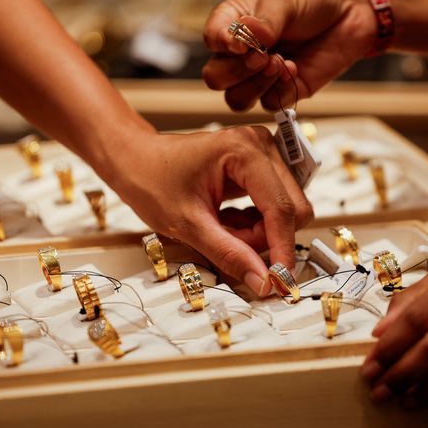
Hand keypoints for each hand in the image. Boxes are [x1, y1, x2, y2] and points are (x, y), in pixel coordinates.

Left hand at [106, 126, 313, 294]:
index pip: (282, 208)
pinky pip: (274, 207)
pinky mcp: (261, 166)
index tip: (279, 281)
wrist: (135, 159)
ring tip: (221, 229)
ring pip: (286, 211)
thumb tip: (263, 282)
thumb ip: (229, 254)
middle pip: (292, 209)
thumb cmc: (152, 180)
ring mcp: (263, 154)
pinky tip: (226, 220)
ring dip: (258, 233)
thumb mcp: (187, 225)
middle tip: (227, 242)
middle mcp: (261, 146)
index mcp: (244, 151)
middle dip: (264, 238)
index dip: (282, 249)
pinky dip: (254, 224)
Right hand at [203, 0, 375, 110]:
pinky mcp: (283, 91)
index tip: (240, 43)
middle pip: (217, 78)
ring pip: (237, 100)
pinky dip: (281, 90)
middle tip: (263, 56)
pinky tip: (295, 69)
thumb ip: (265, 20)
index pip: (211, 40)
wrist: (350, 10)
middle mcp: (241, 53)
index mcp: (232, 24)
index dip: (221, 45)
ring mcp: (260, 76)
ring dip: (256, 86)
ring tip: (279, 63)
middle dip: (238, 71)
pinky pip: (270, 104)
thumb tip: (250, 37)